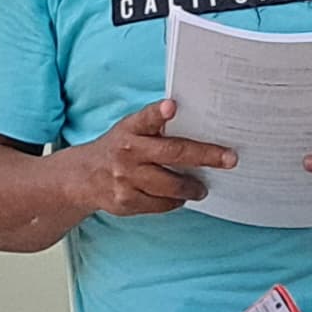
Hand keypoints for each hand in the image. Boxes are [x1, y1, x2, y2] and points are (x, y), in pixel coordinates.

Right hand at [70, 100, 237, 217]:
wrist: (83, 178)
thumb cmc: (119, 148)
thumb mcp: (131, 130)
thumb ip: (155, 128)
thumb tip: (196, 129)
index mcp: (130, 130)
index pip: (146, 119)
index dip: (159, 113)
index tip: (172, 106)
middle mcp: (127, 153)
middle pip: (172, 154)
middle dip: (205, 156)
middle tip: (229, 159)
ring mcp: (126, 179)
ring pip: (170, 186)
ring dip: (192, 188)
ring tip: (202, 188)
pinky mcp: (126, 201)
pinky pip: (161, 204)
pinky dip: (174, 201)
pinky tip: (177, 197)